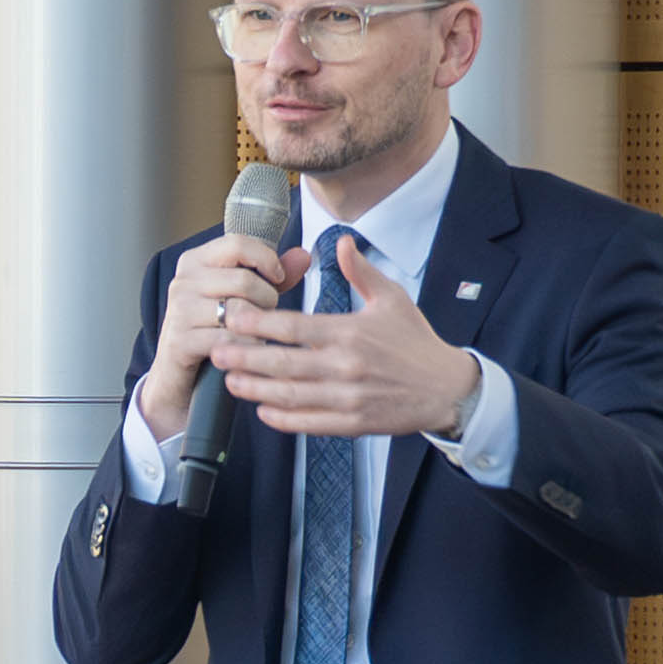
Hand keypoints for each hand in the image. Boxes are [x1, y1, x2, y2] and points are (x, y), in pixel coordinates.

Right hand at [134, 229, 313, 439]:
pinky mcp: (181, 340)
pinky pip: (231, 340)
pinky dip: (246, 347)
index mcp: (195, 261)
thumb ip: (272, 275)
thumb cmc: (213, 328)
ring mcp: (179, 311)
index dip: (266, 259)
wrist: (177, 372)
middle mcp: (183, 281)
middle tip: (264, 312)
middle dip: (266, 299)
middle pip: (244, 281)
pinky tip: (245, 349)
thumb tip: (303, 256)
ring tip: (254, 331)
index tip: (277, 277)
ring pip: (240, 311)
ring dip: (257, 326)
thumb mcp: (241, 296)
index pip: (238, 244)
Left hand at [219, 234, 486, 440]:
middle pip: (282, 364)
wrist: (446, 387)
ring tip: (230, 382)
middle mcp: (345, 366)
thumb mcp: (393, 299)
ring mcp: (347, 398)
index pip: (293, 328)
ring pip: (290, 396)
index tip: (233, 318)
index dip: (258, 324)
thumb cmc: (416, 342)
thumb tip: (342, 240)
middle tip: (216, 352)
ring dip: (256, 390)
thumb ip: (361, 271)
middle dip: (245, 359)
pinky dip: (283, 419)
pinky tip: (263, 410)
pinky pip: (309, 423)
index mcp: (349, 333)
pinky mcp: (352, 423)